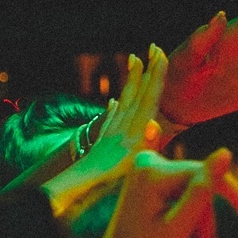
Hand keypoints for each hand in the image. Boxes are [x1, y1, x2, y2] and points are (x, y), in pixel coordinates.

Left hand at [45, 47, 168, 218]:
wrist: (77, 189)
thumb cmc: (106, 184)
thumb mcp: (131, 167)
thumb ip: (144, 145)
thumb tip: (154, 124)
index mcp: (134, 132)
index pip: (148, 99)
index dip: (155, 77)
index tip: (160, 56)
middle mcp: (123, 128)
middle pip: (137, 95)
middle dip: (147, 71)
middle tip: (153, 47)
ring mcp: (112, 133)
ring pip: (124, 101)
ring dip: (132, 81)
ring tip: (134, 60)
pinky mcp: (104, 141)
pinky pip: (110, 120)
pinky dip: (114, 108)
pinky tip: (113, 102)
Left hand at [97, 149, 237, 237]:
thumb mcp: (178, 227)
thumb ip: (202, 190)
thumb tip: (226, 152)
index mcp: (152, 173)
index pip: (205, 175)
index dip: (234, 193)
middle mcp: (147, 164)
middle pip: (199, 180)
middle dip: (208, 214)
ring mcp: (143, 169)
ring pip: (192, 185)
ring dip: (199, 216)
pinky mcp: (143, 178)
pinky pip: (162, 164)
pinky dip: (161, 149)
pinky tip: (152, 127)